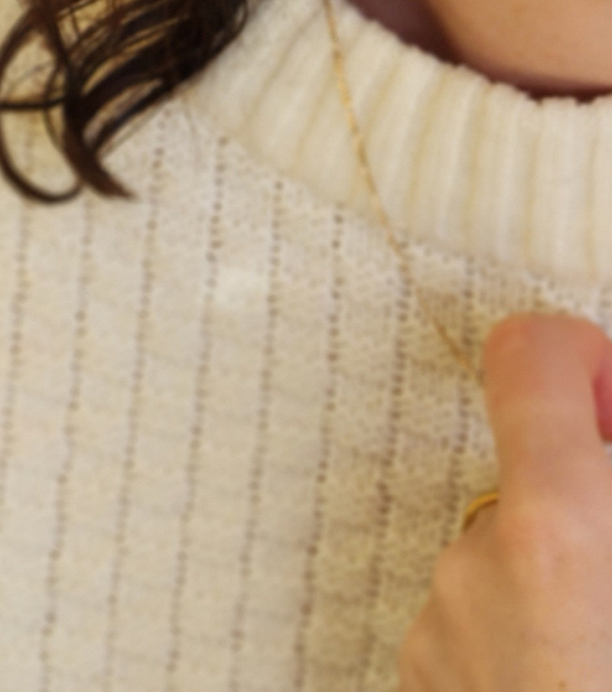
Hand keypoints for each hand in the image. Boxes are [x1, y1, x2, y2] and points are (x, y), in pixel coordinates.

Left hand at [399, 314, 611, 690]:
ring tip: (599, 653)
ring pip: (512, 562)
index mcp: (554, 534)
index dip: (580, 356)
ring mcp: (440, 631)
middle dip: (592, 514)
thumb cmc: (609, 673)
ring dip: (566, 592)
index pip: (528, 355)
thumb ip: (609, 477)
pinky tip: (570, 681)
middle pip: (534, 482)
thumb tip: (600, 424)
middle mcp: (474, 566)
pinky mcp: (421, 678)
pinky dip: (531, 646)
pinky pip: (483, 628)